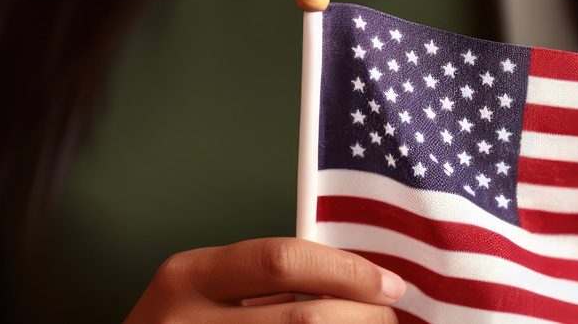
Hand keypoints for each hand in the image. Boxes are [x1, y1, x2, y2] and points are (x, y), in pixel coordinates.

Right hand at [124, 237, 405, 322]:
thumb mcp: (205, 292)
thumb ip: (265, 282)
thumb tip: (355, 279)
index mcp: (188, 276)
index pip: (282, 260)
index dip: (347, 271)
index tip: (389, 284)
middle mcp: (188, 322)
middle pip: (306, 318)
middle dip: (363, 317)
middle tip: (388, 317)